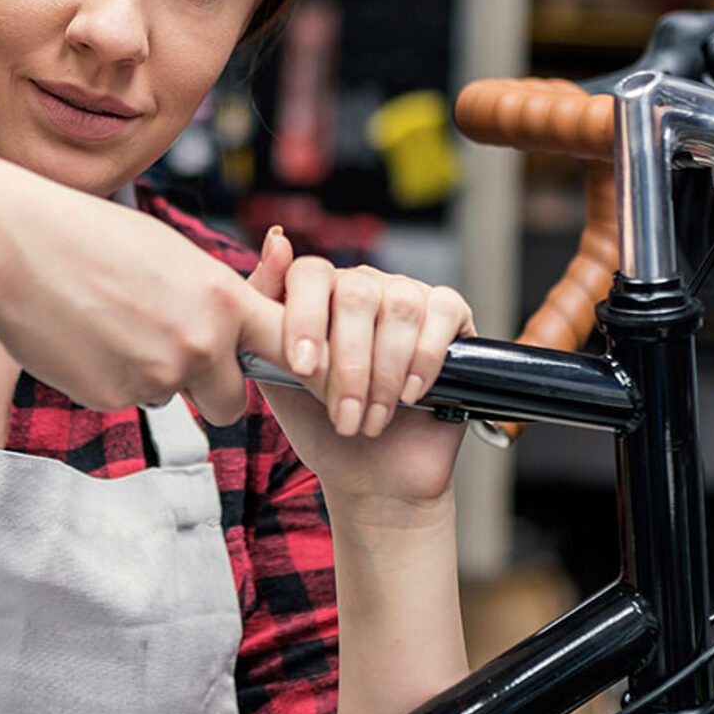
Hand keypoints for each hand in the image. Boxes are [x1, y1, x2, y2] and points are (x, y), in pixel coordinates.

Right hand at [0, 191, 286, 424]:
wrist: (18, 247)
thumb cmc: (93, 237)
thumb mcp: (174, 255)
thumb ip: (211, 300)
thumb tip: (231, 334)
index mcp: (222, 301)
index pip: (287, 350)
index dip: (289, 365)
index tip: (289, 371)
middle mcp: (199, 345)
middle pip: (230, 402)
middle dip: (210, 389)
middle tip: (173, 351)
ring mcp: (156, 377)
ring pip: (170, 396)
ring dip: (151, 376)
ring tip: (111, 323)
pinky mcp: (112, 398)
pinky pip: (126, 398)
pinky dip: (110, 378)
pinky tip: (84, 337)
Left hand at [246, 226, 474, 506]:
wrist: (372, 474)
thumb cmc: (319, 424)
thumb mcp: (274, 372)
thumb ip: (264, 311)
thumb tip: (276, 239)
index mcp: (315, 294)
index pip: (309, 274)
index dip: (305, 318)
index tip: (302, 367)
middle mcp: (361, 286)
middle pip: (354, 295)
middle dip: (348, 366)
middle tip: (343, 415)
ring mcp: (405, 296)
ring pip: (399, 308)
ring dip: (384, 376)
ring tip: (371, 419)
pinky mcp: (449, 315)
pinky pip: (441, 312)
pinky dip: (424, 360)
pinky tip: (411, 394)